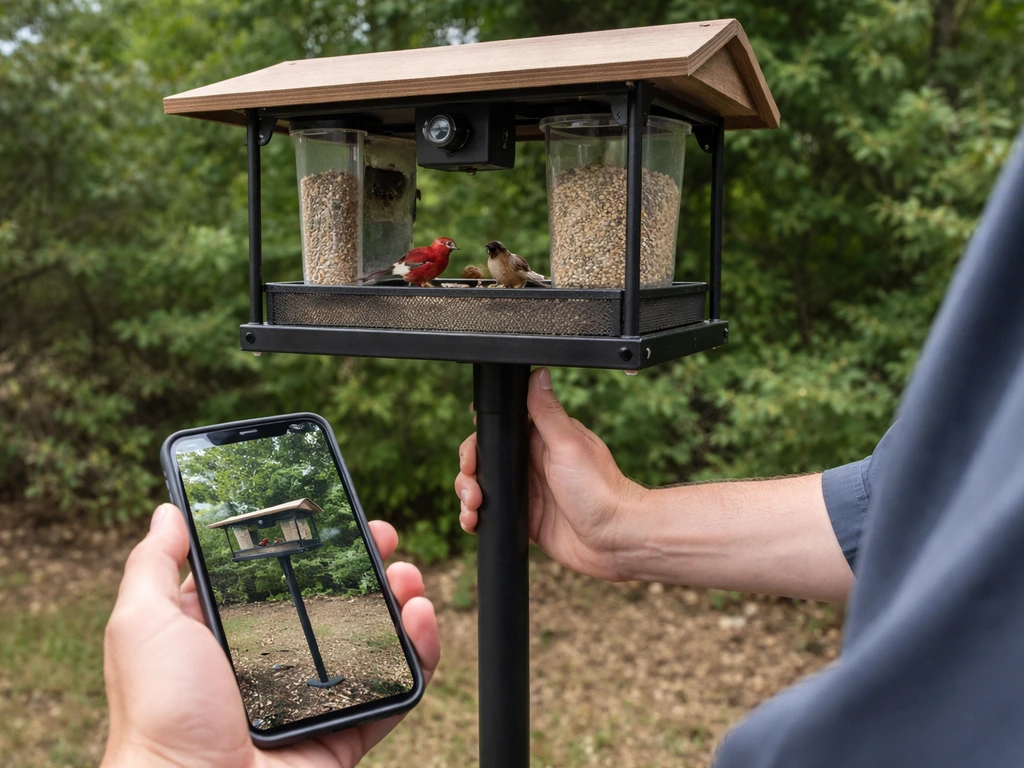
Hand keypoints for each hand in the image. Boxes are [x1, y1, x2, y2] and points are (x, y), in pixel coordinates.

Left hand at [101, 504, 439, 767]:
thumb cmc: (159, 714)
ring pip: (372, 639)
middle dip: (366, 565)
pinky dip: (419, 654)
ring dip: (399, 601)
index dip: (310, 544)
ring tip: (408, 577)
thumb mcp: (143, 625)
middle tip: (385, 540)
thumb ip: (153, 565)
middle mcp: (273, 662)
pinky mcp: (344, 730)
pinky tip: (420, 620)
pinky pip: (394, 690)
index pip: (278, 576)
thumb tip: (169, 510)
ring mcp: (312, 698)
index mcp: (228, 634)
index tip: (336, 517)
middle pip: (334, 602)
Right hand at [454, 367, 646, 581]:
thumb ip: (547, 411)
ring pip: (484, 486)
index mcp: (542, 439)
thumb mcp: (568, 444)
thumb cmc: (600, 489)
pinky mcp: (525, 518)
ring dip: (468, 495)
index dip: (479, 437)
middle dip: (468, 471)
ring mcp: (528, 491)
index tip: (472, 451)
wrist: (614, 540)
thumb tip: (538, 373)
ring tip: (473, 509)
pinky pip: (491, 514)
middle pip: (485, 458)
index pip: (500, 428)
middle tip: (472, 484)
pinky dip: (476, 517)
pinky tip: (473, 523)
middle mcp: (532, 462)